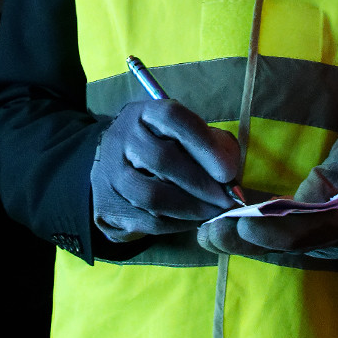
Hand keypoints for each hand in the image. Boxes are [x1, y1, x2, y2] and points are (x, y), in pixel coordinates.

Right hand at [90, 100, 241, 242]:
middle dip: (201, 182)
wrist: (113, 169)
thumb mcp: (182, 134)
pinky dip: (177, 224)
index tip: (228, 171)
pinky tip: (194, 220)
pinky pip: (147, 220)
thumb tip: (229, 168)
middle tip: (226, 199)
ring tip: (213, 212)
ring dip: (190, 207)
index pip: (172, 118)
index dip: (203, 144)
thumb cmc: (160, 146)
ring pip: (152, 195)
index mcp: (144, 113)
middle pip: (161, 158)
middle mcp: (122, 137)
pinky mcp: (108, 204)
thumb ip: (211, 143)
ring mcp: (112, 173)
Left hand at [197, 132, 337, 260]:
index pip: (304, 231)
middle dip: (244, 242)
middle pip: (283, 246)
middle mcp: (331, 237)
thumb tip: (309, 192)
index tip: (242, 224)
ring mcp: (321, 240)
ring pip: (277, 247)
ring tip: (206, 235)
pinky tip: (222, 233)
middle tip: (207, 234)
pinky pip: (279, 241)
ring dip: (240, 243)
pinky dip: (250, 238)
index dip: (272, 230)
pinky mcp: (312, 236)